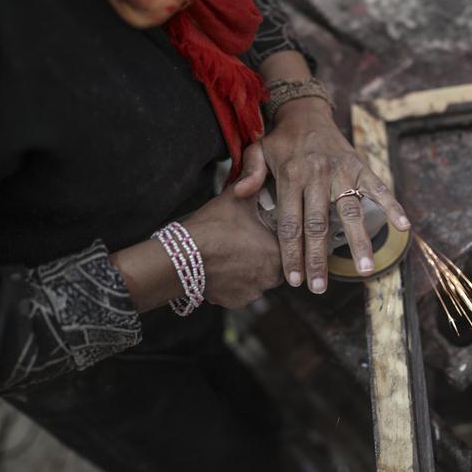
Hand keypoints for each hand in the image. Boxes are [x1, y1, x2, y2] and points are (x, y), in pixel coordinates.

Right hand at [182, 184, 282, 308]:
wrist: (183, 257)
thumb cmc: (213, 226)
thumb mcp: (237, 198)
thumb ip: (255, 182)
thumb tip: (263, 169)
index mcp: (278, 252)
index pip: (287, 244)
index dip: (273, 234)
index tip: (261, 228)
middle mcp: (271, 277)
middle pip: (275, 263)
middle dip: (263, 253)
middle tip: (246, 240)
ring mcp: (253, 293)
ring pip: (258, 278)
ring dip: (250, 269)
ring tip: (232, 254)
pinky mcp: (236, 302)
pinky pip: (241, 291)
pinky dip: (235, 282)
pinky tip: (223, 268)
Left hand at [233, 99, 409, 293]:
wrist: (306, 112)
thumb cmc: (280, 140)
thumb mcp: (257, 151)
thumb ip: (249, 172)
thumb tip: (240, 194)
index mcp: (291, 175)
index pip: (290, 222)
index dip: (291, 253)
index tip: (294, 279)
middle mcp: (317, 175)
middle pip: (318, 224)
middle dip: (318, 259)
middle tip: (320, 287)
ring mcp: (342, 171)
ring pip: (350, 211)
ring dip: (358, 242)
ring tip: (364, 270)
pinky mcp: (361, 166)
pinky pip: (379, 187)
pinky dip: (392, 205)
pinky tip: (403, 226)